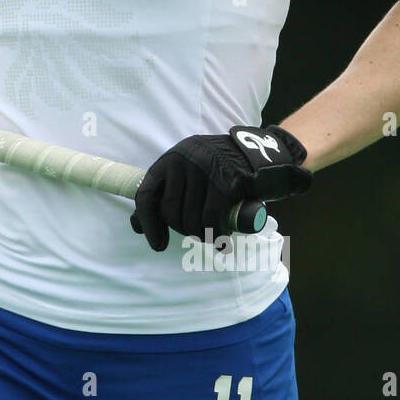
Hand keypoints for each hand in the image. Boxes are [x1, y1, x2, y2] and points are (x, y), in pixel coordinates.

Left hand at [129, 124, 311, 251]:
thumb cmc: (218, 171)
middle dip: (183, 229)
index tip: (158, 244)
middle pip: (171, 211)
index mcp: (169, 160)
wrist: (262, 154)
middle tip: (197, 233)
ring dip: (201, 236)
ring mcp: (206, 169)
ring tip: (211, 237)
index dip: (148, 223)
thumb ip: (165, 196)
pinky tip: (222, 244)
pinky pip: (213, 219)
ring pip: (193, 218)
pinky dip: (217, 237)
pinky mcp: (227, 180)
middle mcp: (183, 160)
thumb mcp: (188, 175)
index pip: (145, 194)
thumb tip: (137, 226)